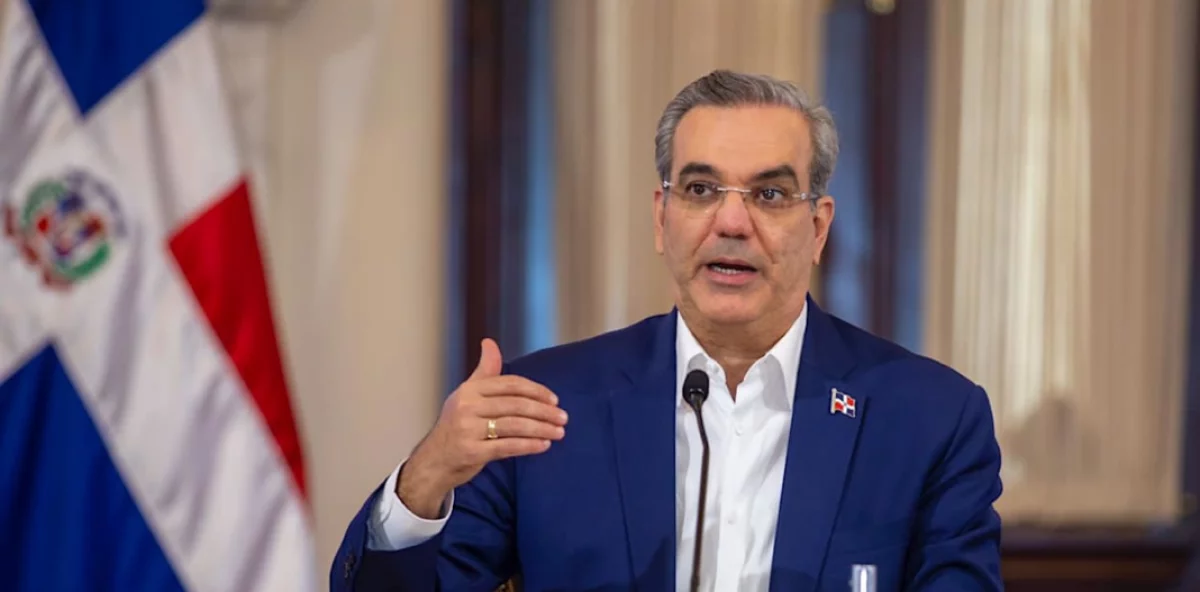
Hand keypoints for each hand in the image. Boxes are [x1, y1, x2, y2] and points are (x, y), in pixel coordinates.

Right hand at [397, 338, 566, 518]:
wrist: (434, 460)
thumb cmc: (456, 426)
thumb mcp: (467, 395)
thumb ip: (484, 371)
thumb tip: (489, 343)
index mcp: (469, 390)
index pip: (511, 384)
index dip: (536, 391)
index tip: (554, 400)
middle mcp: (467, 407)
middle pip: (516, 405)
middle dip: (544, 411)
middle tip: (563, 417)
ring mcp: (468, 429)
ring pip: (515, 426)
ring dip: (541, 429)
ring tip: (559, 432)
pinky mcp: (472, 451)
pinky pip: (508, 447)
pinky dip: (529, 445)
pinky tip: (544, 445)